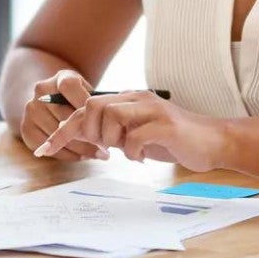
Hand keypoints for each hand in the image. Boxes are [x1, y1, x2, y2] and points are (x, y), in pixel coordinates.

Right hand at [18, 71, 106, 161]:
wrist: (48, 98)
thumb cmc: (78, 98)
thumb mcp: (87, 90)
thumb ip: (96, 101)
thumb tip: (110, 121)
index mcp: (59, 78)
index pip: (69, 86)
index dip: (86, 105)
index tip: (104, 122)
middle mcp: (41, 92)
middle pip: (64, 116)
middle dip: (88, 134)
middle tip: (107, 149)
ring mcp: (31, 110)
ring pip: (58, 135)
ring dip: (80, 148)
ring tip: (99, 154)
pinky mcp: (26, 129)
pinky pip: (48, 148)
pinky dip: (68, 155)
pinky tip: (83, 156)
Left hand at [35, 91, 229, 171]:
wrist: (213, 142)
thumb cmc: (174, 141)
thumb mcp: (136, 136)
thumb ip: (112, 133)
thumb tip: (81, 138)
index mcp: (129, 99)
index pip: (86, 108)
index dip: (63, 129)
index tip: (44, 149)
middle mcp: (138, 98)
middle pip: (94, 107)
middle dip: (89, 133)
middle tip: (105, 150)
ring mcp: (153, 110)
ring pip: (111, 117)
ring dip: (112, 141)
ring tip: (127, 151)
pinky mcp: (166, 126)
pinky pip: (135, 137)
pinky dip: (132, 152)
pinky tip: (142, 158)